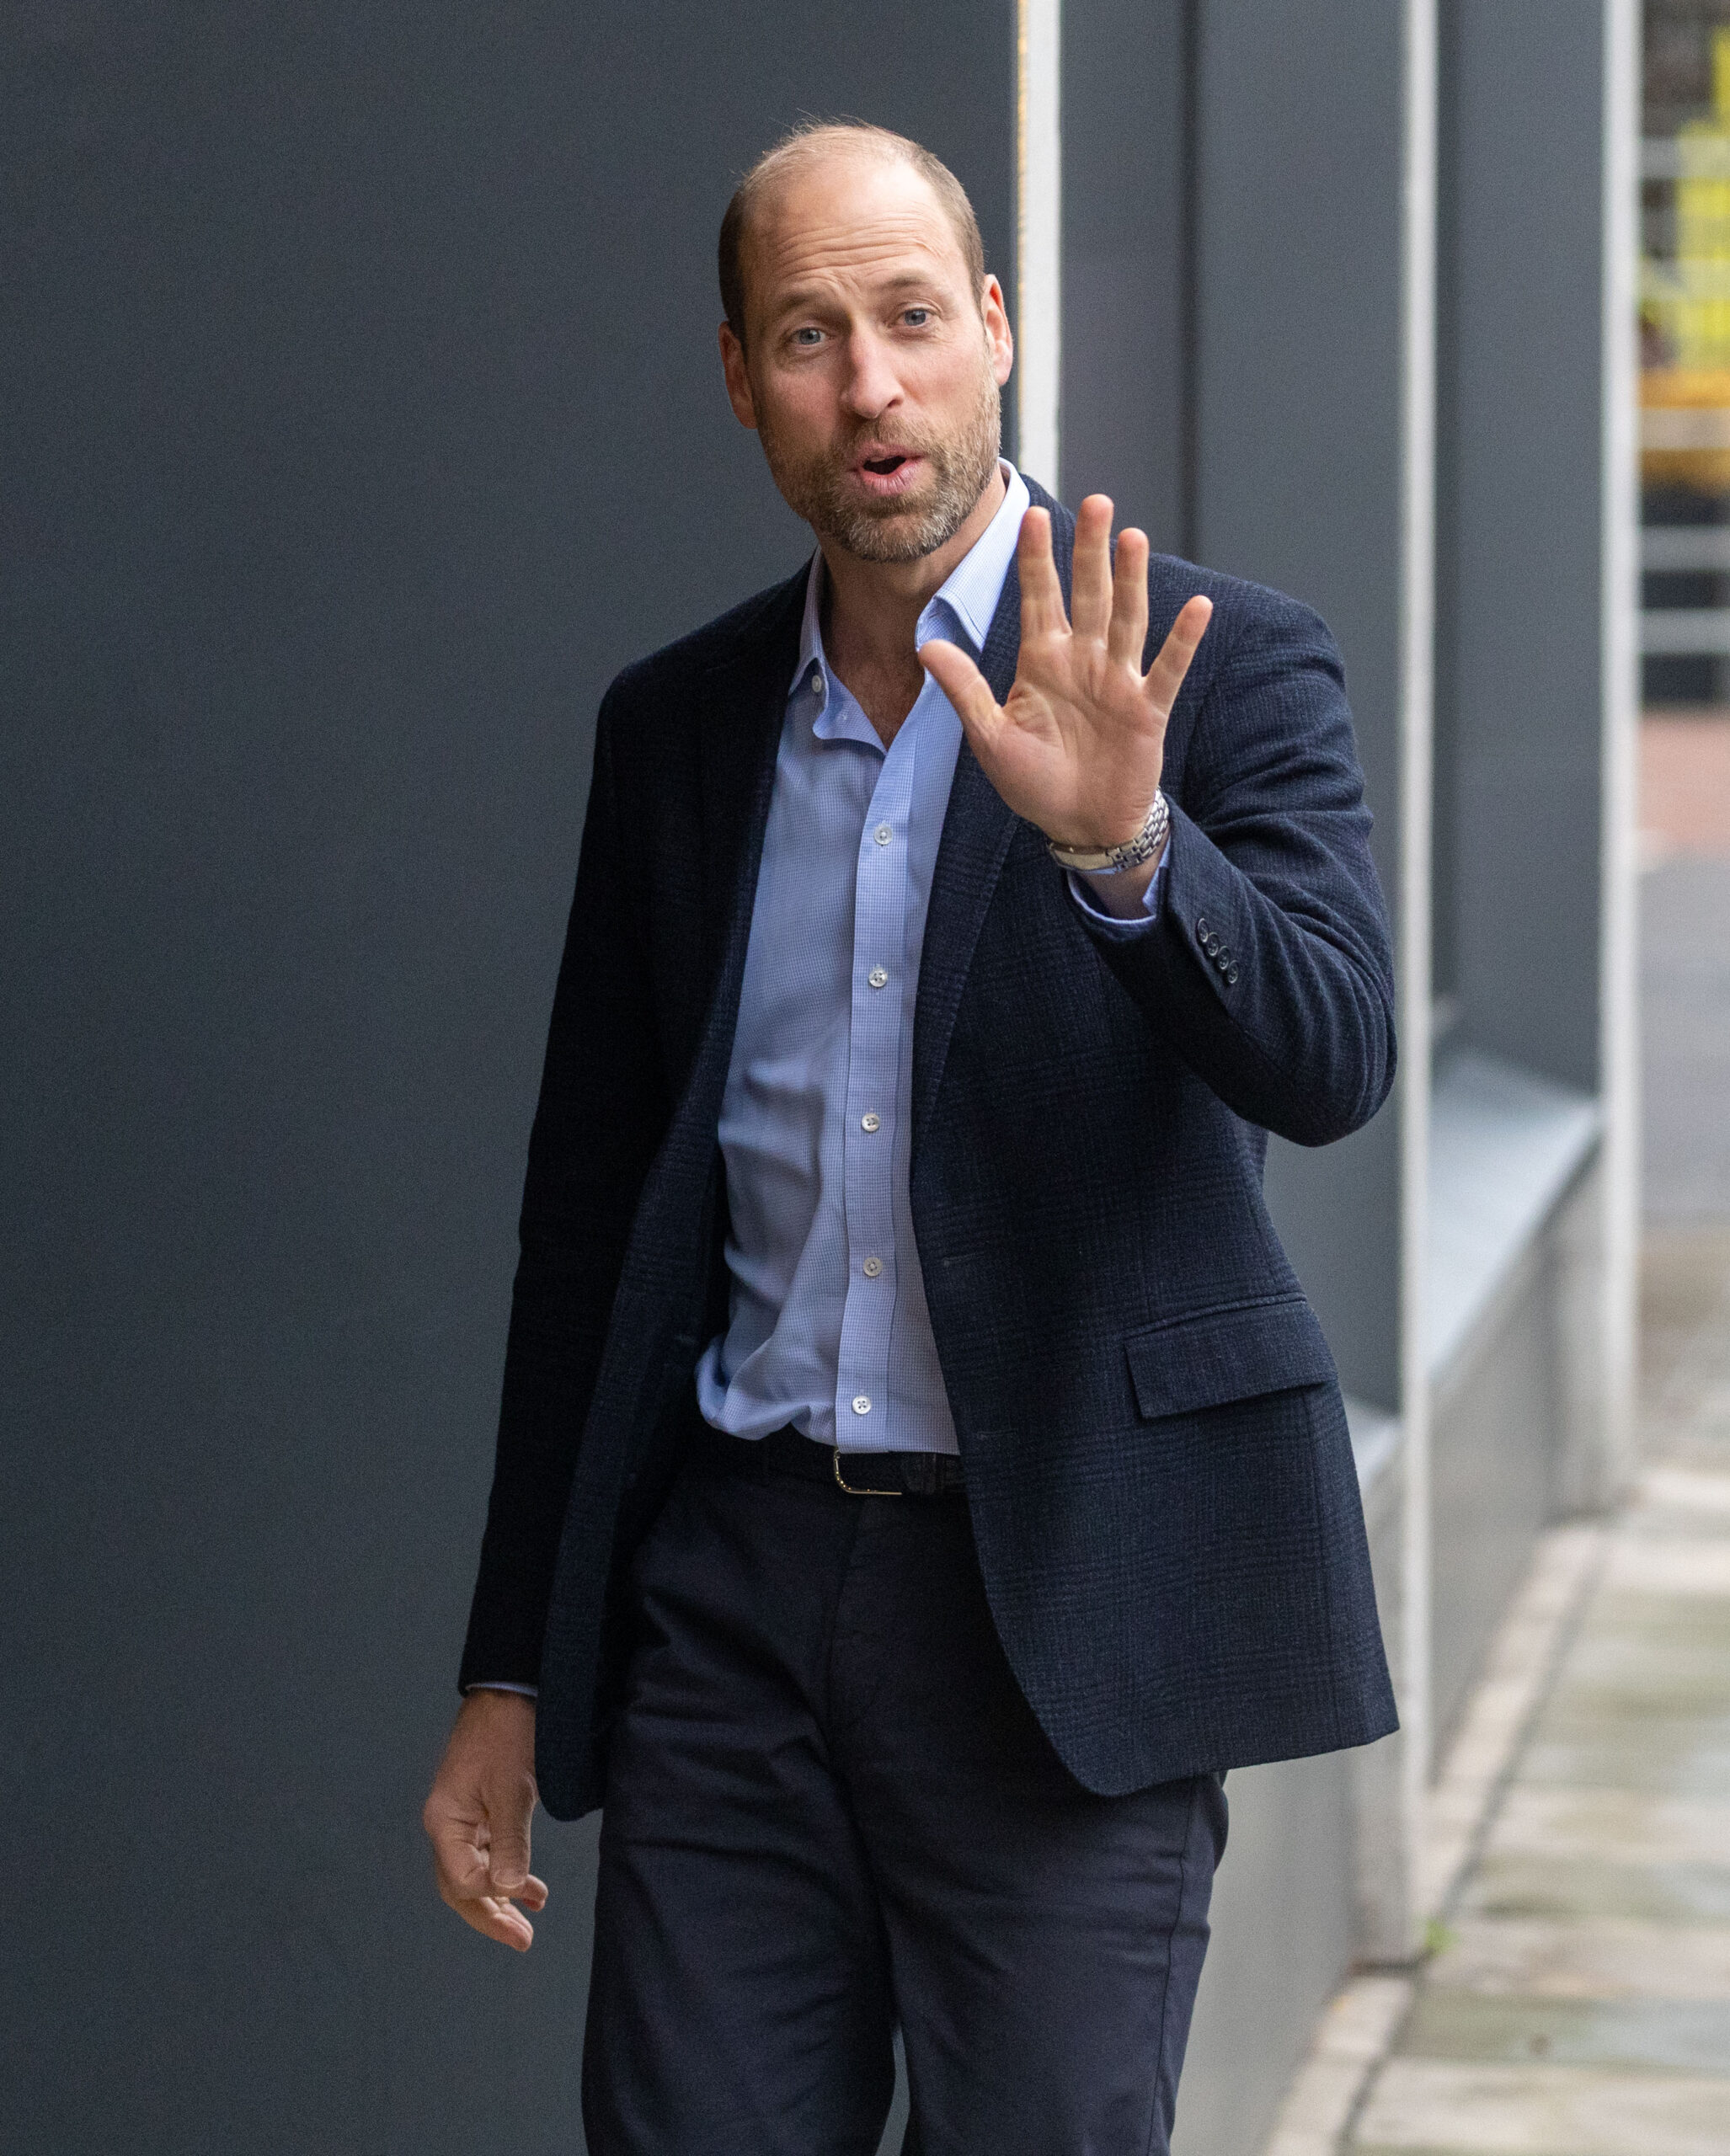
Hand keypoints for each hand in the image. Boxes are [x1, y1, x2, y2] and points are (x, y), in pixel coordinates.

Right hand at [423, 1689, 547, 1950]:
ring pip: (474, 1874)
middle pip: (460, 1886)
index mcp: (445, 1821)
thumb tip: (505, 1888)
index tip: (521, 1908)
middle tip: (522, 1940)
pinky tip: (531, 1890)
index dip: (487, 1900)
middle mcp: (448, 1824)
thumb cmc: (508, 1734)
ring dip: (500, 1899)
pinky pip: (487, 1854)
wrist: (512, 1692)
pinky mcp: (480, 1810)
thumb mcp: (512, 1789)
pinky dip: (507, 1873)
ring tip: (528, 1923)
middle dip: (490, 1915)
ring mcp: (463, 1818)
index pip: (459, 1880)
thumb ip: (509, 1841)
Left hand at [917, 495, 1211, 851]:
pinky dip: (1183, 640)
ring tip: (1131, 537)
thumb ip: (965, 690)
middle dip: (1090, 550)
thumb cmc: (1033, 782)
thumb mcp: (990, 738)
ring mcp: (1117, 681)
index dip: (1036, 559)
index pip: (1039, 598)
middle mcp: (1083, 661)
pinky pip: (1167, 669)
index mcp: (1042, 662)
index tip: (1029, 514)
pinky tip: (1199, 607)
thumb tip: (926, 644)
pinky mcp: (1146, 710)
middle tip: (1097, 501)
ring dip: (1131, 580)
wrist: (1079, 825)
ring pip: (1127, 619)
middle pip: (1088, 594)